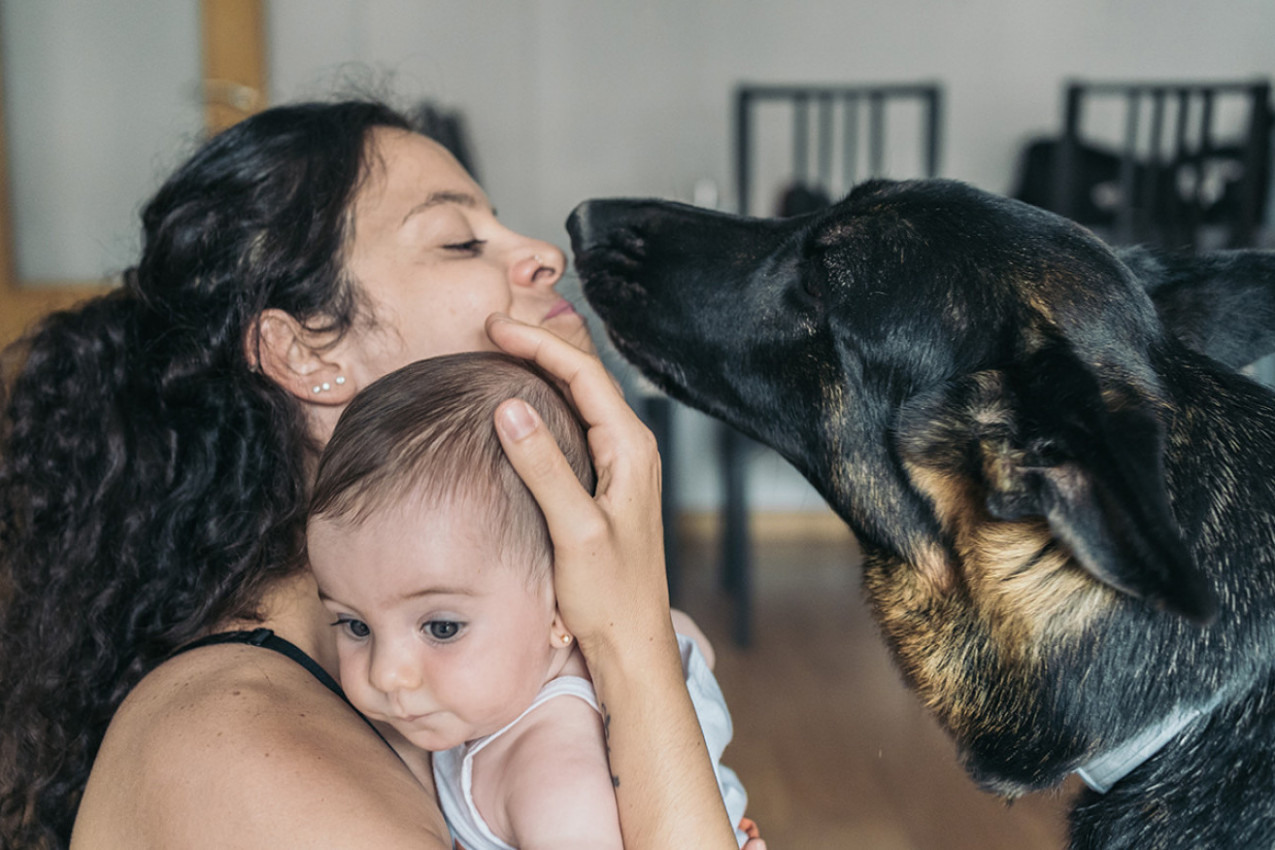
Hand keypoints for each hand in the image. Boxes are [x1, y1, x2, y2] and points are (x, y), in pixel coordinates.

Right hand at [486, 313, 672, 656]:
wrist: (631, 640)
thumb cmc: (610, 594)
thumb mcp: (574, 530)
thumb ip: (544, 467)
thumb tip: (510, 407)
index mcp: (631, 448)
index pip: (584, 374)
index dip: (539, 343)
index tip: (495, 327)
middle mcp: (632, 447)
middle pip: (584, 376)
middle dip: (539, 346)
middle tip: (491, 328)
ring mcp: (621, 464)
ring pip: (581, 397)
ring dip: (543, 370)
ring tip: (501, 351)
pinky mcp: (607, 482)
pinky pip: (576, 424)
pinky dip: (546, 403)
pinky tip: (520, 404)